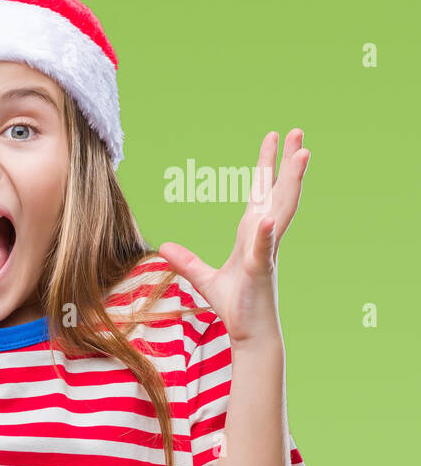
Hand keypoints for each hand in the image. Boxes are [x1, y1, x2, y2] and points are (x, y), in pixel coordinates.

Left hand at [158, 129, 310, 346]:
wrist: (249, 334)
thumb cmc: (235, 306)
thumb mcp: (204, 279)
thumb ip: (186, 261)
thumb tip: (164, 247)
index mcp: (251, 234)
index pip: (260, 193)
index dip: (266, 166)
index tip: (273, 139)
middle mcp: (264, 238)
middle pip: (278, 192)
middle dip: (288, 162)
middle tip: (299, 131)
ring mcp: (266, 252)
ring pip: (282, 211)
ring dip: (291, 183)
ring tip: (302, 154)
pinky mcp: (260, 271)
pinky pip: (262, 249)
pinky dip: (264, 233)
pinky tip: (266, 217)